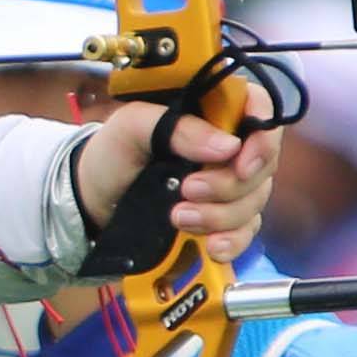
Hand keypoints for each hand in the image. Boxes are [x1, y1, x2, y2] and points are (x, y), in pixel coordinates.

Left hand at [74, 105, 277, 249]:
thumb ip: (178, 128)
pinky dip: (232, 241)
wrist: (94, 202)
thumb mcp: (133, 126)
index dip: (263, 137)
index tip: (241, 164)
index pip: (261, 110)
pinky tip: (211, 246)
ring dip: (220, 215)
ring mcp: (228, 184)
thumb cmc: (112, 153)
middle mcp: (229, 146)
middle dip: (228, 185)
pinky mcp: (222, 218)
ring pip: (254, 201)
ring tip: (178, 217)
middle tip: (187, 190)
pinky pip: (246, 231)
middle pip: (262, 164)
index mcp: (213, 112)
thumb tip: (228, 147)